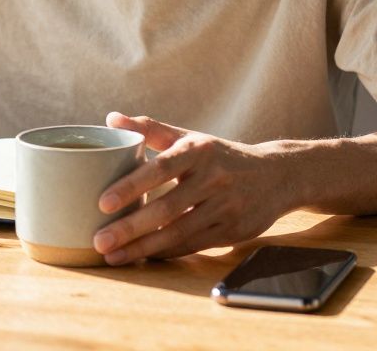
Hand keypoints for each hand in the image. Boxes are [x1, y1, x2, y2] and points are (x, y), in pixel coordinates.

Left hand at [92, 112, 287, 263]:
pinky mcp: (233, 231)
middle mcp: (213, 178)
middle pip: (166, 208)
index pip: (160, 169)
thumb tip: (111, 119)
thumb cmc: (219, 155)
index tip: (102, 203)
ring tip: (112, 256)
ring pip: (178, 232)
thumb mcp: (190, 137)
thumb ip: (150, 129)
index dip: (131, 187)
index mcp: (198, 151)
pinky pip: (192, 245)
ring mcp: (225, 207)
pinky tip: (140, 257)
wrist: (277, 175)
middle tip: (99, 240)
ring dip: (143, 247)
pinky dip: (165, 252)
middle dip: (130, 228)